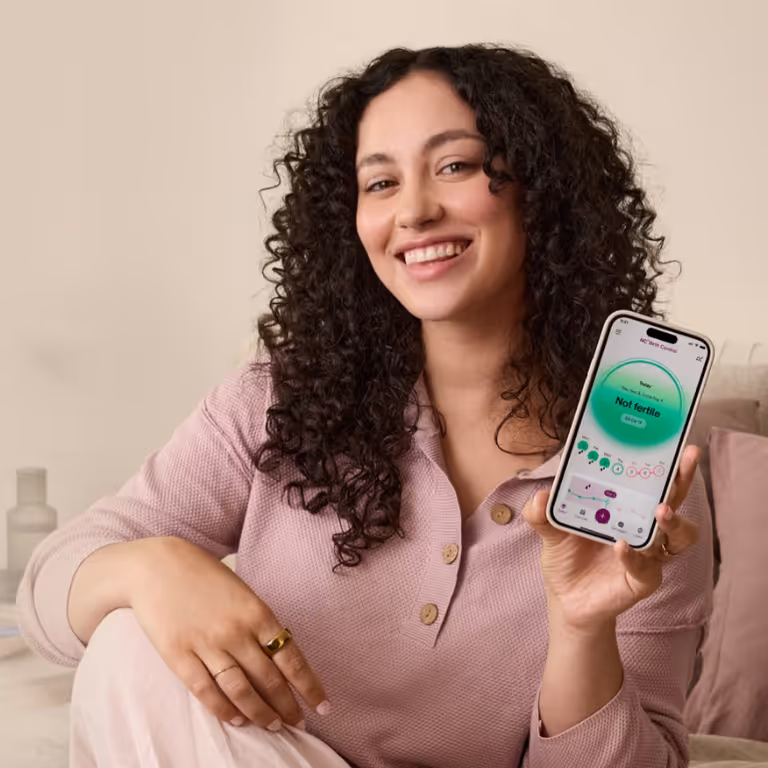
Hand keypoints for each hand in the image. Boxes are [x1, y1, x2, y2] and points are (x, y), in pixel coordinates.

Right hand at [128, 537, 327, 728]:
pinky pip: (206, 691)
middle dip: (287, 706)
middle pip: (269, 680)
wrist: (157, 565)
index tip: (322, 706)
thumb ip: (258, 622)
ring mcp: (207, 645)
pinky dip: (224, 710)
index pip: (291, 658)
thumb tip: (277, 656)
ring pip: (241, 690)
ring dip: (260, 713)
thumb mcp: (242, 592)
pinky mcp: (179, 656)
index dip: (309, 686)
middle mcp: (236, 632)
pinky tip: (238, 720)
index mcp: (257, 613)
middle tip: (298, 723)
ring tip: (273, 726)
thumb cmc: (204, 575)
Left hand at [523, 446, 701, 629]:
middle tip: (684, 458)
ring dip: (672, 521)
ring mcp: (649, 554)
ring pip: (679, 536)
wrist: (566, 599)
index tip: (671, 441)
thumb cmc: (566, 557)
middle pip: (675, 499)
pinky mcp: (643, 580)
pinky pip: (646, 566)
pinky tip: (621, 546)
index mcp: (626, 507)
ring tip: (659, 510)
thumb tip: (540, 495)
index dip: (665, 462)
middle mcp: (644, 528)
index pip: (652, 480)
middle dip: (682, 478)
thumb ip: (541, 512)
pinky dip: (634, 555)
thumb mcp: (549, 530)